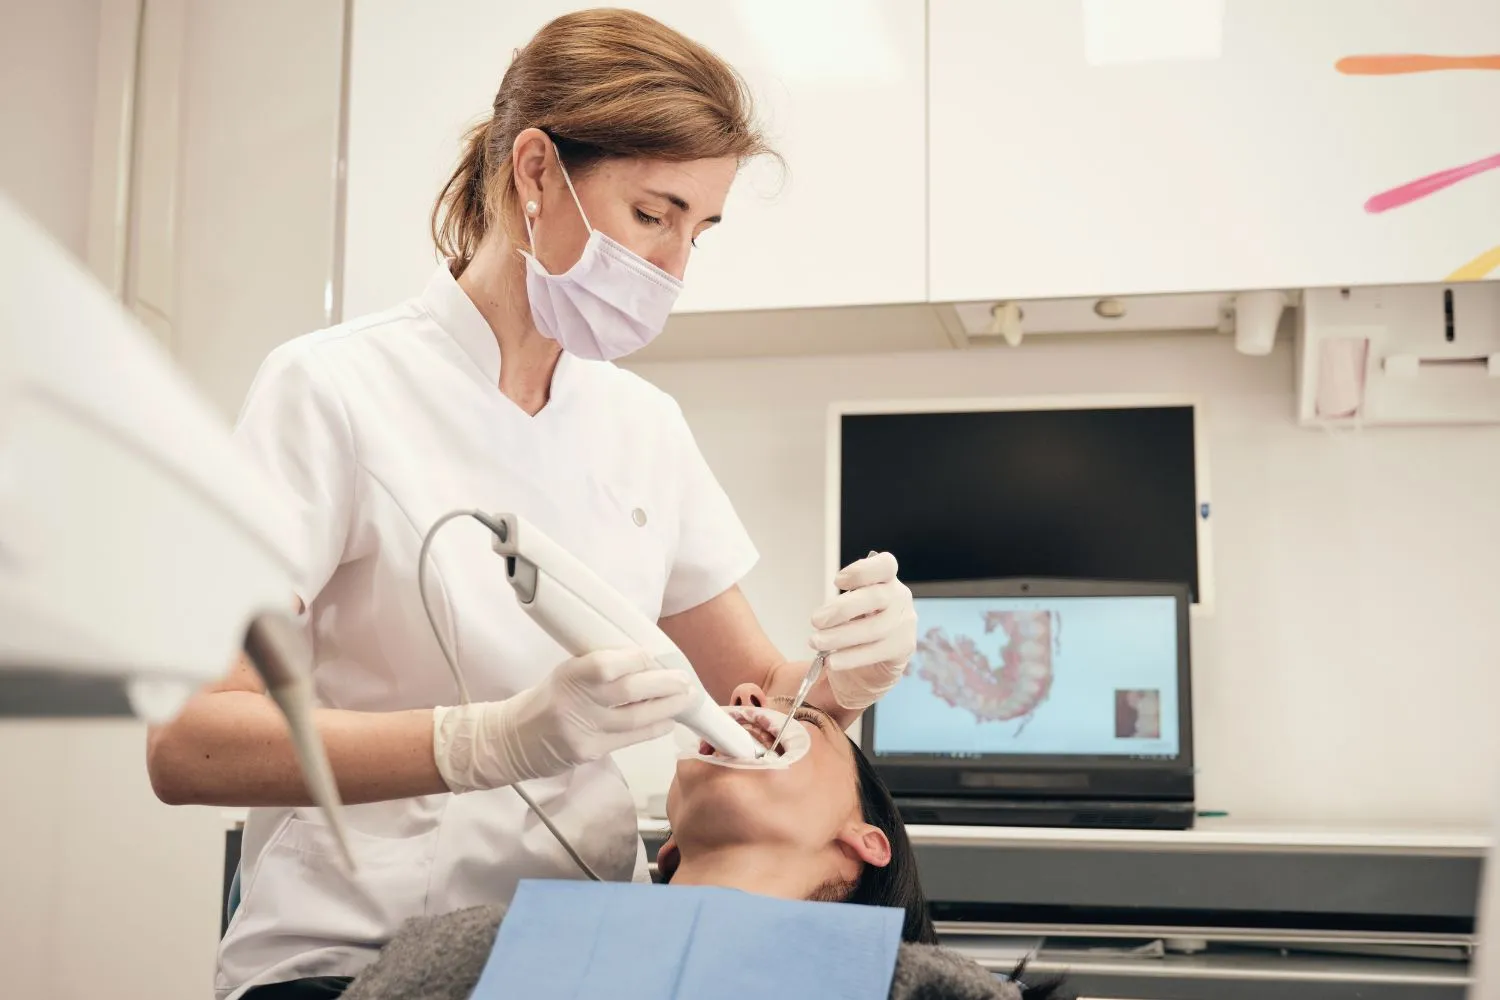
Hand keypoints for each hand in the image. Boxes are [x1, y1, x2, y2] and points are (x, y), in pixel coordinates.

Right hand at [432, 649, 692, 792]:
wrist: (510, 741)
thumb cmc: (545, 700)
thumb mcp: (565, 674)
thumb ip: (599, 670)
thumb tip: (647, 663)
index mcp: (567, 675)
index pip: (606, 665)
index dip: (635, 660)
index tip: (655, 656)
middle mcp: (574, 703)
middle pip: (627, 692)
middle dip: (663, 685)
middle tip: (686, 680)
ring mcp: (582, 731)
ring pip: (634, 719)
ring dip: (666, 708)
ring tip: (685, 699)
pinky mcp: (589, 753)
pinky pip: (628, 741)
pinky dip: (652, 730)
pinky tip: (667, 722)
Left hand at [809, 552, 916, 711]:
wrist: (873, 663)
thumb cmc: (858, 625)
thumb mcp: (850, 607)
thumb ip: (843, 603)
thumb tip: (824, 615)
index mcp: (887, 580)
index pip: (885, 565)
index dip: (862, 571)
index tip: (837, 582)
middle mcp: (900, 597)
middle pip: (876, 597)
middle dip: (841, 609)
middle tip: (815, 620)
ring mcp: (904, 623)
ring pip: (874, 628)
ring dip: (840, 636)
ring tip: (816, 642)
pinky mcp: (903, 648)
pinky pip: (875, 652)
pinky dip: (850, 657)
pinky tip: (831, 661)